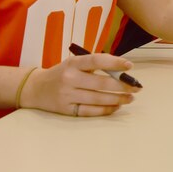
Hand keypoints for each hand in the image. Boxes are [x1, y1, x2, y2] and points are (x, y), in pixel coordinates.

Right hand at [20, 54, 140, 116]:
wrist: (35, 88)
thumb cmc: (62, 73)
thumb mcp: (74, 63)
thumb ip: (94, 65)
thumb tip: (122, 71)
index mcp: (73, 63)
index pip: (97, 60)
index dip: (115, 62)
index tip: (130, 66)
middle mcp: (69, 78)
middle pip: (100, 83)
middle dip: (122, 86)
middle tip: (136, 88)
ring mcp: (66, 95)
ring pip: (97, 99)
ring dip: (117, 99)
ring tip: (129, 98)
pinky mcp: (66, 109)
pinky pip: (89, 111)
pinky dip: (105, 109)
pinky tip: (115, 107)